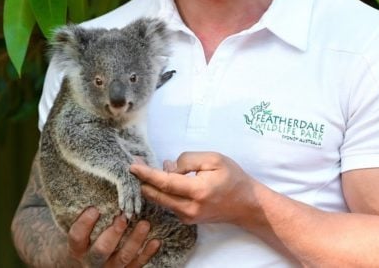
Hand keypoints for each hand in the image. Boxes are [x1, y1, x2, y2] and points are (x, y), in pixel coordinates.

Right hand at [67, 207, 159, 266]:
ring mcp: (110, 267)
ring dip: (135, 240)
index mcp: (78, 247)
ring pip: (123, 257)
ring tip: (145, 224)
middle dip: (113, 234)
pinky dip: (147, 253)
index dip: (84, 224)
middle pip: (101, 250)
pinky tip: (155, 241)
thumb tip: (96, 182)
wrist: (90, 263)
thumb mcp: (82, 229)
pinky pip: (137, 264)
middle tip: (123, 218)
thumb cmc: (87, 238)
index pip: (77, 236)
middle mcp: (92, 259)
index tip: (94, 209)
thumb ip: (88, 212)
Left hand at [130, 151, 256, 224]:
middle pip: (156, 195)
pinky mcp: (187, 220)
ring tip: (147, 168)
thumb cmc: (232, 178)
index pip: (164, 182)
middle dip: (143, 179)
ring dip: (151, 185)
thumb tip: (169, 167)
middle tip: (135, 163)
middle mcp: (189, 208)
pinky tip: (165, 179)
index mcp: (197, 191)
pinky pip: (168, 204)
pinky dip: (161, 192)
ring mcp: (187, 217)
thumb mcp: (214, 159)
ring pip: (160, 200)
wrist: (246, 204)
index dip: (146, 174)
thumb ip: (188, 160)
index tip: (132, 166)